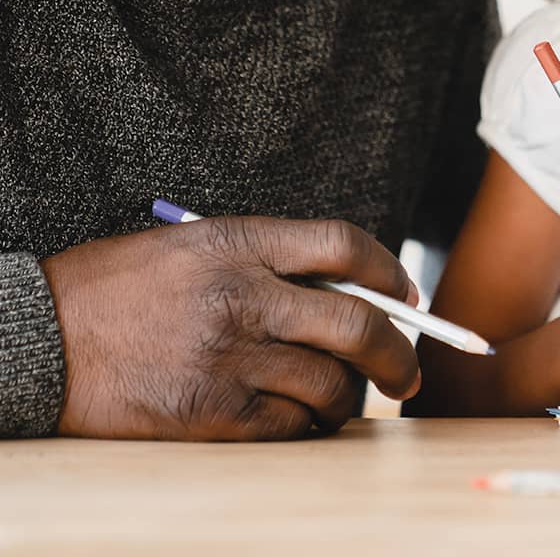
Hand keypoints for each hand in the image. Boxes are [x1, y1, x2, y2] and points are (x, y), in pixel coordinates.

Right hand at [41, 216, 421, 440]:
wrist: (38, 338)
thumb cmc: (122, 288)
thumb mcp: (196, 246)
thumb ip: (270, 260)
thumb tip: (348, 291)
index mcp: (240, 243)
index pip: (343, 245)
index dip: (389, 269)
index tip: (408, 294)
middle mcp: (241, 296)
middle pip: (355, 323)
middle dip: (399, 352)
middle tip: (410, 371)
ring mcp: (226, 357)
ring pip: (329, 384)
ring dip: (352, 398)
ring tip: (346, 399)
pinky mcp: (206, 413)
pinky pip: (288, 427)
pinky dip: (308, 427)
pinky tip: (302, 420)